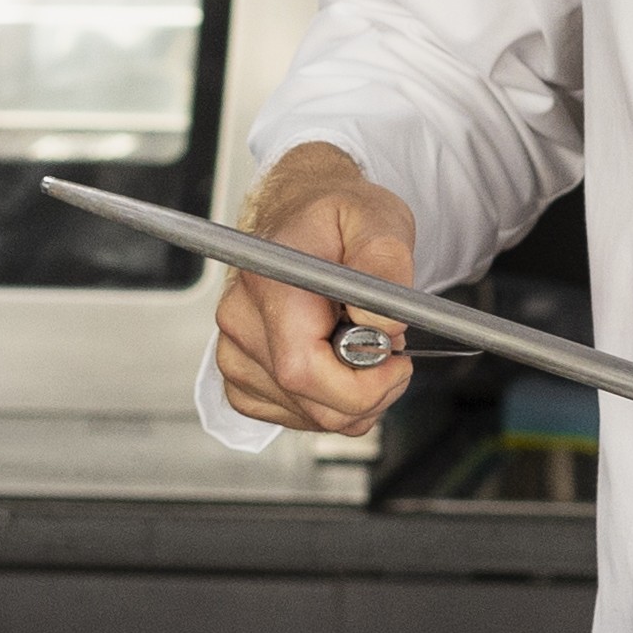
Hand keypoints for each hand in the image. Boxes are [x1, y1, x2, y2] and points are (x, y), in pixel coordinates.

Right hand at [208, 144, 426, 434]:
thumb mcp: (379, 220)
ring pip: (307, 415)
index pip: (304, 370)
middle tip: (392, 356)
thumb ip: (386, 264)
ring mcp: (234, 351)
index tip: (397, 365)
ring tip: (363, 348)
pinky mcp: (238, 374)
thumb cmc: (336, 219)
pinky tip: (336, 365)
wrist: (300, 217)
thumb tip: (381, 326)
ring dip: (351, 399)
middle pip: (310, 401)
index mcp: (271, 284)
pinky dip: (326, 403)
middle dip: (368, 395)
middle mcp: (241, 321)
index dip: (360, 387)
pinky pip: (290, 416)